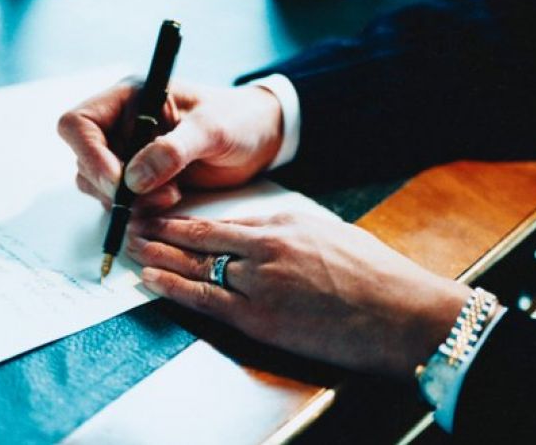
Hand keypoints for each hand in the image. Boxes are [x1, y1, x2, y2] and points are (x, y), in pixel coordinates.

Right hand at [57, 79, 282, 209]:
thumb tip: (133, 179)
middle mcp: (119, 125)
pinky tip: (171, 201)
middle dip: (115, 187)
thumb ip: (173, 150)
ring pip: (98, 186)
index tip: (119, 182)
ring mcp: (126, 154)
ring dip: (129, 202)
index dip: (89, 155)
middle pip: (84, 161)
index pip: (78, 124)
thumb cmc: (238, 119)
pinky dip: (138, 210)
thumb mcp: (211, 129)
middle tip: (160, 195)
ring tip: (173, 195)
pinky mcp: (139, 180)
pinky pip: (120, 202)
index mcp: (128, 98)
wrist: (259, 137)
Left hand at [127, 213, 472, 378]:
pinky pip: (205, 300)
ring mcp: (259, 284)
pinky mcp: (261, 319)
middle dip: (161, 231)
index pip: (219, 220)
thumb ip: (287, 231)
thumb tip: (256, 233)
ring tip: (132, 248)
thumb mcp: (328, 234)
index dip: (183, 219)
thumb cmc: (375, 275)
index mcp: (282, 225)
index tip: (161, 216)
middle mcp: (264, 249)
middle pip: (199, 237)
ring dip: (159, 255)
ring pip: (195, 265)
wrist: (403, 313)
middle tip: (132, 225)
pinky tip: (151, 278)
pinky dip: (174, 287)